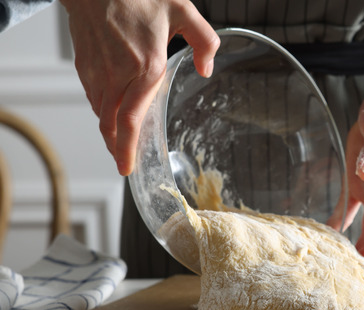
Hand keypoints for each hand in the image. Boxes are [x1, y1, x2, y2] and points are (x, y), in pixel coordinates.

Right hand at [60, 0, 219, 175]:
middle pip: (112, 124)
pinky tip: (113, 115)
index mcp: (146, 65)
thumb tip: (206, 69)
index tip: (128, 166)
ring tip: (121, 145)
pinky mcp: (85, 65)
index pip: (131, 118)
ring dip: (110, 132)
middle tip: (126, 165)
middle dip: (117, 149)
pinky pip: (94, 97)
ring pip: (100, 113)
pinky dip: (103, 112)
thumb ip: (205, 41)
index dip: (128, 147)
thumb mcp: (183, 10)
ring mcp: (97, 70)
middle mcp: (118, 73)